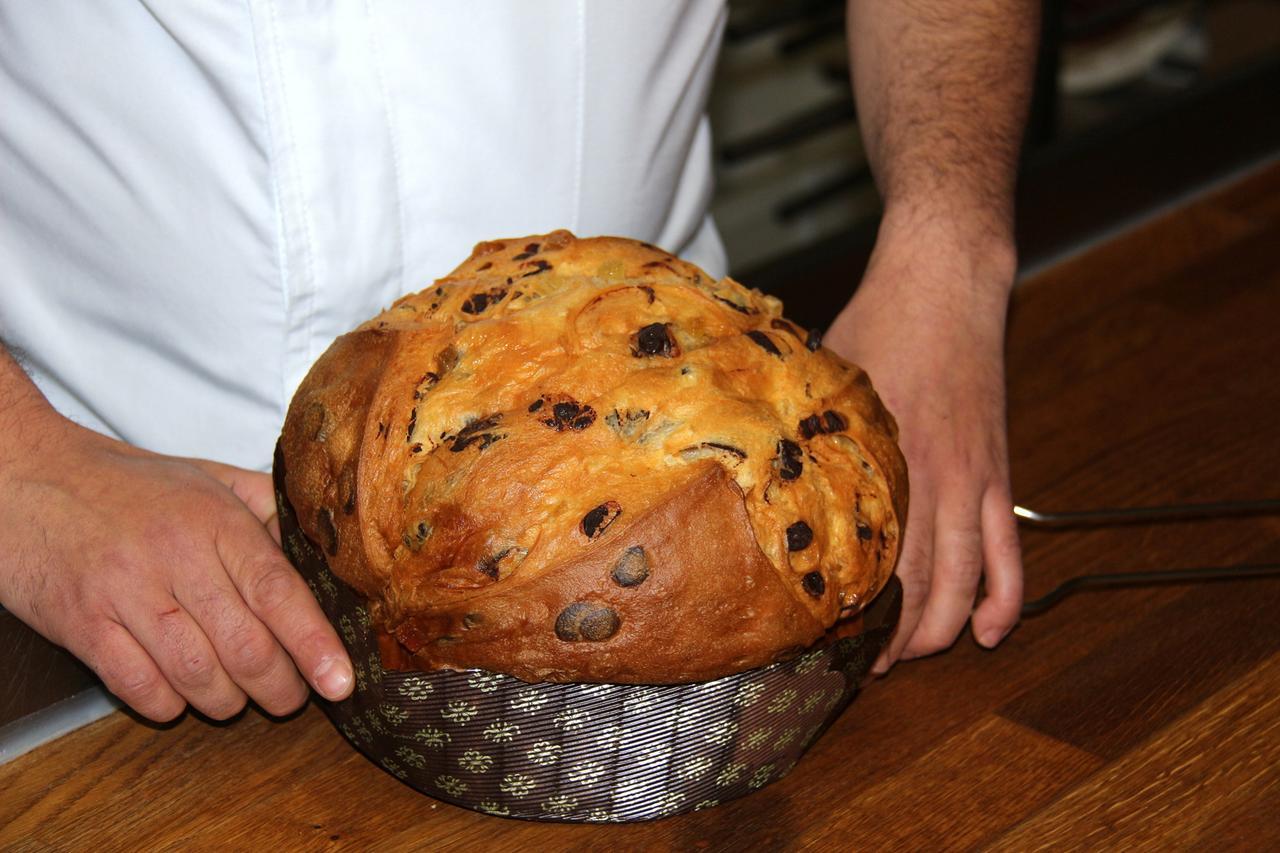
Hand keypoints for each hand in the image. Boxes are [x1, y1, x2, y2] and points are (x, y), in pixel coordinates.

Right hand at [0, 412, 352, 721]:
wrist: (25, 478)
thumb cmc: (127, 485)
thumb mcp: (208, 479)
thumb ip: (267, 512)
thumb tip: (322, 550)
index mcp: (213, 520)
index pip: (278, 591)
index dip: (315, 644)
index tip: (340, 682)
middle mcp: (173, 557)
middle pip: (245, 646)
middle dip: (281, 688)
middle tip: (293, 697)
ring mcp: (124, 594)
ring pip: (197, 675)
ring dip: (229, 702)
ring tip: (240, 698)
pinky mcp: (81, 626)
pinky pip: (139, 688)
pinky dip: (170, 705)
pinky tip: (180, 695)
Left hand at [823, 221, 1022, 670]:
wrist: (946, 283)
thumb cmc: (878, 324)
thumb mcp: (823, 379)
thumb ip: (799, 432)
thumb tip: (752, 464)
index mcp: (883, 464)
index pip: (868, 561)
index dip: (849, 610)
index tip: (821, 638)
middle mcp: (933, 483)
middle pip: (919, 585)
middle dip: (893, 636)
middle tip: (863, 664)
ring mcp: (974, 482)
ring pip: (965, 580)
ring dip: (939, 629)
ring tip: (911, 658)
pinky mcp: (999, 474)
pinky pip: (1009, 550)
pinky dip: (1004, 597)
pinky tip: (990, 633)